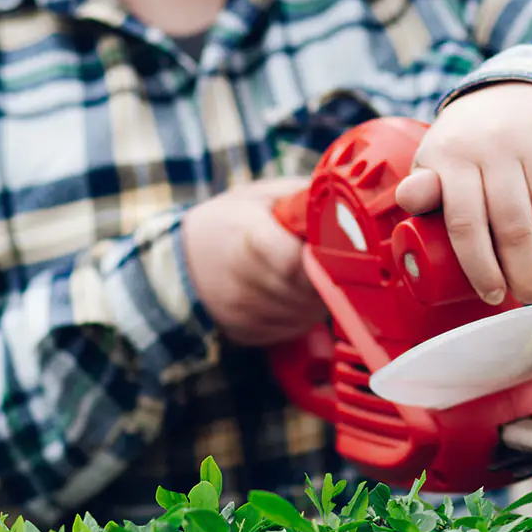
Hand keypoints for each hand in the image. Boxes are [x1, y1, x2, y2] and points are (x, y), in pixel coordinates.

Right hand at [181, 177, 326, 346]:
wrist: (181, 261)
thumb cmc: (229, 222)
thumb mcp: (263, 196)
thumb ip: (305, 199)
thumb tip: (350, 202)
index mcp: (251, 241)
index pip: (301, 263)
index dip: (325, 256)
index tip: (334, 247)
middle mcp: (246, 284)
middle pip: (310, 290)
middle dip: (326, 275)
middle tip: (322, 258)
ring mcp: (247, 314)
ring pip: (308, 313)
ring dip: (316, 296)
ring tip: (302, 273)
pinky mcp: (250, 335)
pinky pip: (294, 328)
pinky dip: (300, 313)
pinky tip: (288, 293)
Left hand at [394, 82, 531, 305]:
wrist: (511, 90)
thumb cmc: (468, 146)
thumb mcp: (436, 162)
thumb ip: (423, 188)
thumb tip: (409, 200)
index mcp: (454, 157)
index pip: (466, 223)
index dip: (481, 267)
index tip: (493, 296)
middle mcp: (495, 144)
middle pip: (515, 223)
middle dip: (526, 272)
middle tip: (531, 297)